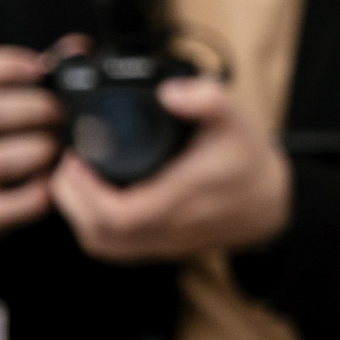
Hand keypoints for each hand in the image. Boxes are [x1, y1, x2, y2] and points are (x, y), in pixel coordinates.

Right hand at [0, 46, 64, 257]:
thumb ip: (30, 78)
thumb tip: (79, 46)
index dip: (3, 64)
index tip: (38, 66)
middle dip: (36, 109)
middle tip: (61, 112)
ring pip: (0, 159)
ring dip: (41, 149)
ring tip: (60, 146)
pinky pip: (13, 204)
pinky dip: (42, 192)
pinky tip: (55, 181)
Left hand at [51, 74, 290, 263]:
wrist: (272, 202)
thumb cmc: (249, 161)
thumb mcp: (236, 119)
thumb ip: (206, 98)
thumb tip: (170, 91)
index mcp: (180, 200)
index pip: (118, 215)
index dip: (84, 191)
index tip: (75, 158)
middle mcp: (168, 228)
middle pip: (99, 235)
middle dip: (70, 201)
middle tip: (67, 165)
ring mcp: (163, 242)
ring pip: (102, 246)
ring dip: (78, 216)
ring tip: (75, 181)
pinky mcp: (160, 247)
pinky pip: (114, 249)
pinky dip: (92, 227)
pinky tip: (91, 201)